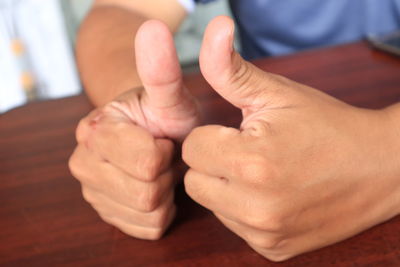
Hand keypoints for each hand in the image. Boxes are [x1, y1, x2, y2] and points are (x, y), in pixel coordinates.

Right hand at [69, 20, 199, 239]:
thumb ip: (162, 69)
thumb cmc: (164, 115)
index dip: (166, 150)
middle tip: (164, 154)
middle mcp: (83, 162)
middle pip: (144, 191)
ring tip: (161, 170)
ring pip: (147, 211)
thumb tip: (153, 27)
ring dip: (164, 191)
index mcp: (94, 130)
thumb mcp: (169, 95)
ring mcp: (93, 192)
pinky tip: (157, 187)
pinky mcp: (109, 215)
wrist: (155, 136)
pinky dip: (162, 211)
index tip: (163, 137)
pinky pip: (148, 227)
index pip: (145, 161)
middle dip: (165, 173)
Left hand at [182, 16, 399, 260]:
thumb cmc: (326, 125)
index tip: (237, 132)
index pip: (190, 149)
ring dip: (226, 187)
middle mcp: (256, 205)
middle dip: (213, 162)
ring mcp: (266, 233)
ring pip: (211, 204)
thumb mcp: (277, 93)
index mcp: (252, 161)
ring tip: (261, 172)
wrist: (380, 168)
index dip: (211, 135)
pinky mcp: (273, 249)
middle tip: (247, 150)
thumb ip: (230, 69)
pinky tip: (271, 195)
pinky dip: (243, 209)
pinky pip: (234, 225)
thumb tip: (212, 29)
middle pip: (194, 181)